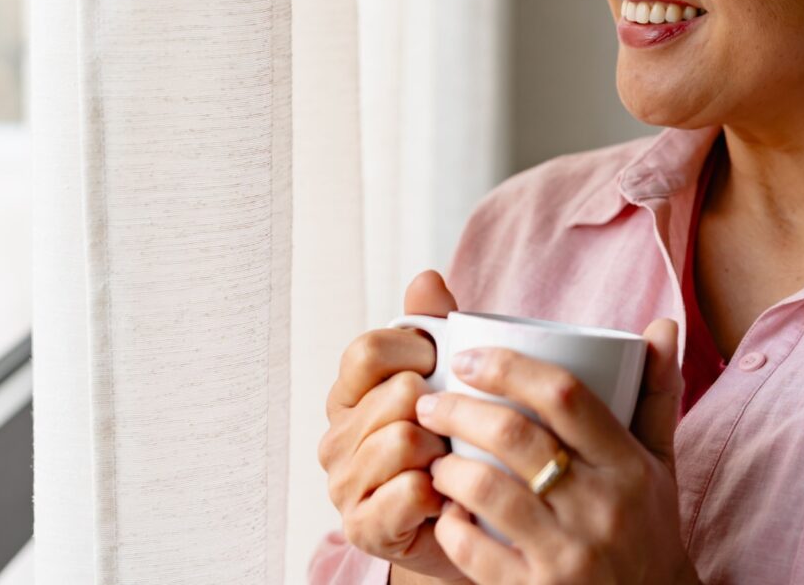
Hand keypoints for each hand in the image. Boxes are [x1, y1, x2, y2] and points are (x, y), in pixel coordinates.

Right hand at [318, 270, 472, 583]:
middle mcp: (335, 437)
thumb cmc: (454, 448)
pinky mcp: (363, 527)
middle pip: (394, 395)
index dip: (416, 352)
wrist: (468, 527)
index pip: (367, 350)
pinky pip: (410, 491)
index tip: (442, 368)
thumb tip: (427, 277)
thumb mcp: (447, 382)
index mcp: (348, 394)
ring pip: (403, 441)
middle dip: (440, 410)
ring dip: (444, 452)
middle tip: (456, 431)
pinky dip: (442, 493)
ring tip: (454, 465)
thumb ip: (432, 327)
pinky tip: (450, 497)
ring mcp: (343, 484)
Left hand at [414, 318, 697, 584]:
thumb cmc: (646, 529)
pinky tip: (443, 511)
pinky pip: (474, 550)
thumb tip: (663, 322)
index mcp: (628, 466)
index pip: (565, 395)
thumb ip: (656, 395)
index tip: (467, 357)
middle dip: (457, 409)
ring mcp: (568, 555)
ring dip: (446, 465)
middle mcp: (602, 507)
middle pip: (514, 435)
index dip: (509, 367)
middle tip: (427, 402)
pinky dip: (450, 524)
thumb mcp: (660, 466)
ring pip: (486, 488)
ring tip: (431, 455)